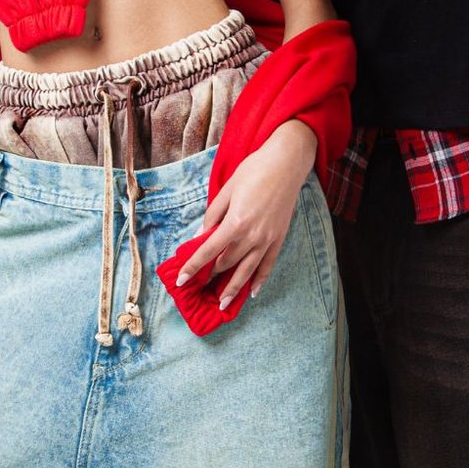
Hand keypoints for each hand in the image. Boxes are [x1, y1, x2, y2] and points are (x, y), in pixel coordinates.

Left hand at [174, 121, 318, 310]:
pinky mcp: (279, 238)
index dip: (193, 268)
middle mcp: (251, 236)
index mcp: (235, 223)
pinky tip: (251, 292)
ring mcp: (267, 239)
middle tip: (199, 288)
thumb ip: (212, 216)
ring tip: (222, 304)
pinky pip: (268, 265)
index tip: (181, 281)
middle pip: (227, 263)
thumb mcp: (226, 190)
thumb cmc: (254, 171)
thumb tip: (199, 236)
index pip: (208, 252)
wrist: (286, 163)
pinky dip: (259, 280)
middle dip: (211, 277)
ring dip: (233, 288)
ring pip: (247, 271)